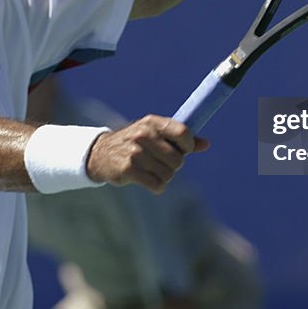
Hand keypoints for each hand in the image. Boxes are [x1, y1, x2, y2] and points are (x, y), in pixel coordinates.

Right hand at [85, 115, 209, 192]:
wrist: (100, 154)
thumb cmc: (135, 143)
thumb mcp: (155, 134)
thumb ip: (180, 139)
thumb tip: (206, 144)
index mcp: (152, 122)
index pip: (183, 133)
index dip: (188, 146)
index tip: (183, 151)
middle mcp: (144, 134)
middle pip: (178, 159)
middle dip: (173, 165)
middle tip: (161, 163)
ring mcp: (135, 152)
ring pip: (168, 174)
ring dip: (163, 177)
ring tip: (151, 171)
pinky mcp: (128, 169)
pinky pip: (157, 185)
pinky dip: (157, 186)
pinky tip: (148, 180)